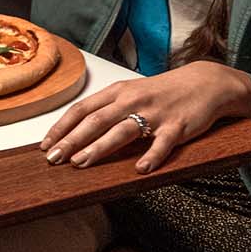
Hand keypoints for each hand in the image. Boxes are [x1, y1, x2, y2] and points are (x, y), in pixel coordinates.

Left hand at [40, 61, 250, 173]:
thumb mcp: (130, 94)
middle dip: (71, 140)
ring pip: (122, 131)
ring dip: (99, 147)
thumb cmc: (161, 92)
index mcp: (116, 92)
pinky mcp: (178, 126)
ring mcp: (154, 113)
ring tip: (81, 163)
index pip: (81, 109)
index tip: (45, 145)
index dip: (61, 128)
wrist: (205, 82)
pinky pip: (163, 143)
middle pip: (95, 121)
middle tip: (53, 159)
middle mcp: (131, 100)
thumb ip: (106, 110)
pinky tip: (140, 169)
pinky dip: (152, 156)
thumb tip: (76, 131)